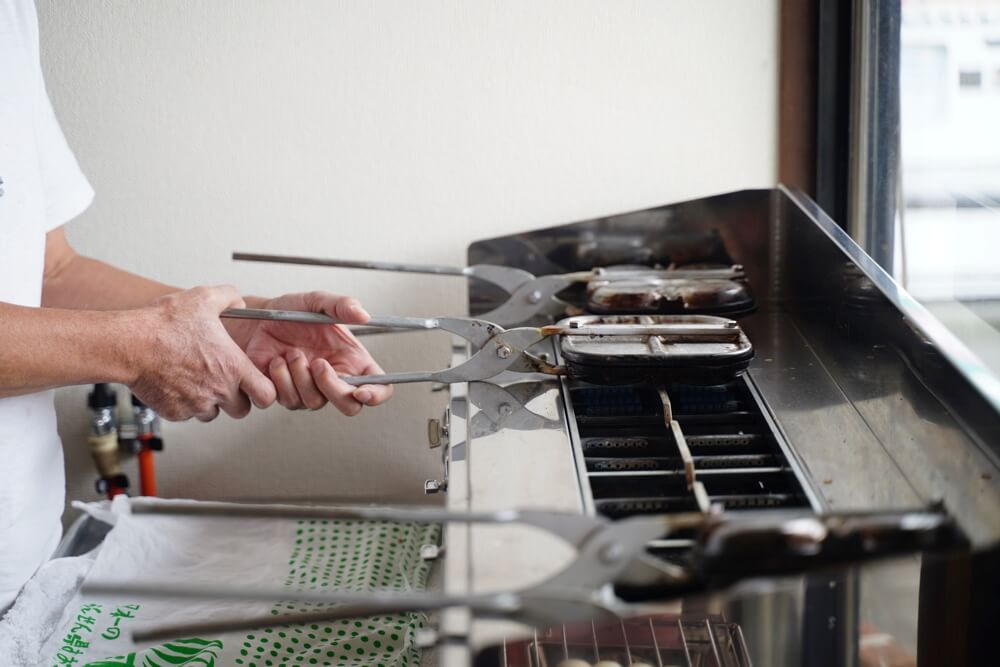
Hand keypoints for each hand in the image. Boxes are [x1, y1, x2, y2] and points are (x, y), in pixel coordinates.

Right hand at [127, 286, 276, 420]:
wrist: (129, 344)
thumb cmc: (164, 325)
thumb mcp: (203, 298)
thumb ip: (229, 297)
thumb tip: (239, 302)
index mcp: (232, 367)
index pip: (267, 395)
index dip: (264, 391)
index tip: (257, 385)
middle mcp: (218, 390)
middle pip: (242, 410)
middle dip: (237, 399)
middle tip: (225, 383)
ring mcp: (196, 404)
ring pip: (213, 413)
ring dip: (210, 402)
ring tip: (197, 380)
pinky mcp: (175, 412)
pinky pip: (187, 414)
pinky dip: (185, 404)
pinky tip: (177, 383)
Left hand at [224, 291, 392, 414]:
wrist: (258, 320)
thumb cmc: (291, 312)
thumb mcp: (317, 302)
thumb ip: (341, 305)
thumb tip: (363, 314)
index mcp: (353, 360)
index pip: (380, 387)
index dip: (376, 395)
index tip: (361, 392)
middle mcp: (336, 379)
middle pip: (349, 406)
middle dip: (333, 389)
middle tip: (318, 364)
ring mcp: (311, 391)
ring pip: (315, 403)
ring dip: (302, 378)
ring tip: (293, 353)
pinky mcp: (288, 395)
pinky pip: (290, 400)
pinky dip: (282, 379)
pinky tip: (277, 361)